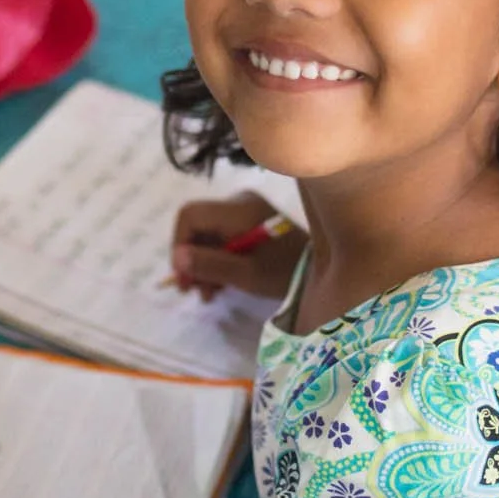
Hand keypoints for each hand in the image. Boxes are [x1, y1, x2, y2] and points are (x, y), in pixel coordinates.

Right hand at [169, 194, 304, 300]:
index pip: (190, 215)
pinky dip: (215, 261)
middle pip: (197, 226)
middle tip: (190, 291)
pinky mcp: (249, 223)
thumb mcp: (246, 274)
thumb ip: (210, 264)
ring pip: (207, 235)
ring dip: (202, 265)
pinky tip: (217, 286)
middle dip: (190, 259)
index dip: (179, 244)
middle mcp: (238, 202)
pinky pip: (221, 238)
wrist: (321, 269)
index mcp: (238, 209)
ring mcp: (244, 211)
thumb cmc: (285, 271)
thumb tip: (177, 258)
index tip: (183, 275)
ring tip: (207, 294)